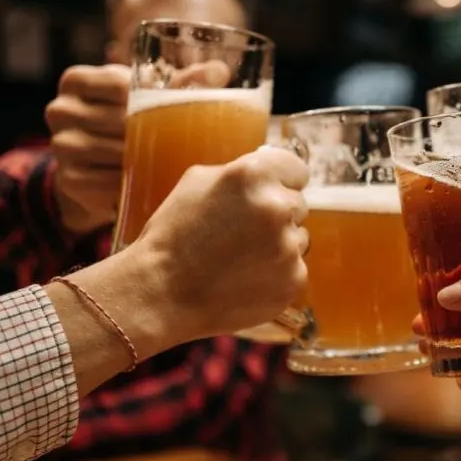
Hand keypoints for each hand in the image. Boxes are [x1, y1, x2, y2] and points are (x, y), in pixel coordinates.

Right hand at [47, 61, 234, 234]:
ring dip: (146, 160)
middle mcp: (59, 110)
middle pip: (118, 121)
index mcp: (75, 80)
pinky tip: (151, 182)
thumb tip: (220, 70)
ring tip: (173, 162)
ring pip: (114, 153)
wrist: (97, 167)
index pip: (119, 84)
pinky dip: (134, 183)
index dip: (151, 99)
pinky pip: (108, 182)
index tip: (176, 111)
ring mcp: (61, 146)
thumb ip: (180, 81)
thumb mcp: (147, 95)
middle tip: (187, 141)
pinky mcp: (69, 179)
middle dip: (154, 133)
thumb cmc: (128, 120)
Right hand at [126, 145, 309, 342]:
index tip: (274, 191)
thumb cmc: (173, 235)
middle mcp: (277, 207)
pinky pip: (294, 269)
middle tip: (241, 232)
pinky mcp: (293, 279)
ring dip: (279, 244)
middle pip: (298, 205)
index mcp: (253, 174)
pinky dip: (277, 274)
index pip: (296, 170)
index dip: (282, 181)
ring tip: (239, 258)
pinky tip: (245, 278)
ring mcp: (288, 246)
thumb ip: (241, 171)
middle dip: (276, 215)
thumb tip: (271, 166)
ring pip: (299, 238)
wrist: (162, 293)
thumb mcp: (196, 182)